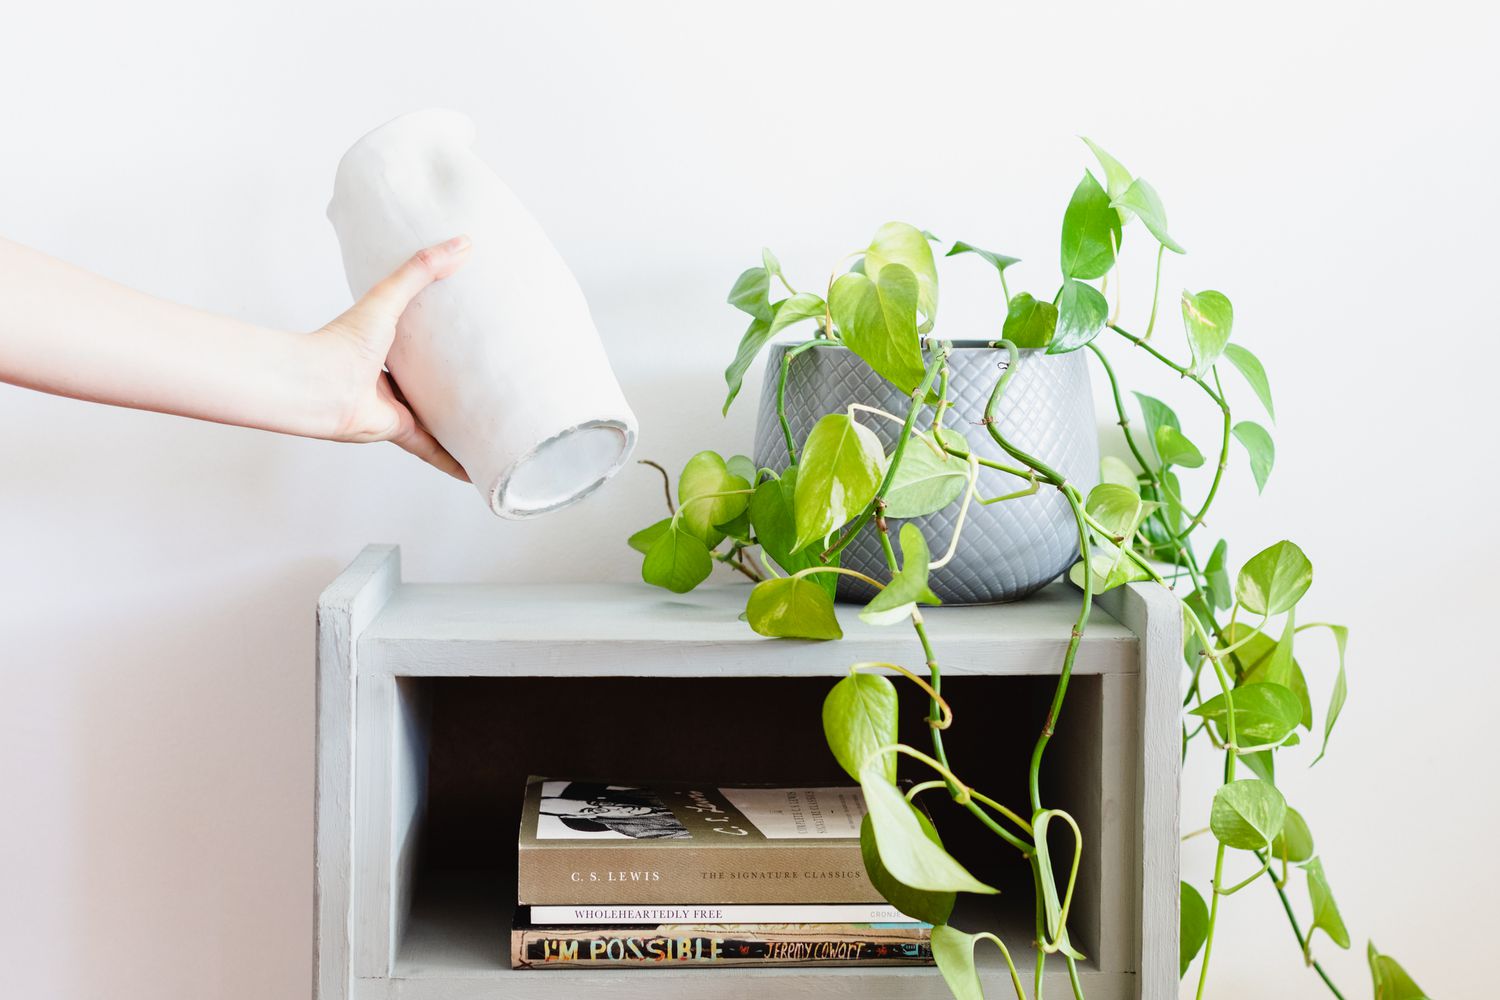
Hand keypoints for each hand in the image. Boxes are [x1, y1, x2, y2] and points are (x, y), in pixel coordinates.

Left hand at [311, 235, 472, 479]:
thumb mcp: (389, 297)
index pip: (423, 341)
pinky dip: (455, 461)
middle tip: (495, 378)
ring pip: (437, 418)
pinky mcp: (402, 431)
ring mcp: (398, 406)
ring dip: (460, 423)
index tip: (473, 333)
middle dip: (459, 381)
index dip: (446, 337)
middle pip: (433, 381)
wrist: (319, 387)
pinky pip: (435, 449)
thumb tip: (464, 243)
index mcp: (388, 345)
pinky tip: (477, 469)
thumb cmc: (343, 342)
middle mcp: (393, 378)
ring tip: (495, 423)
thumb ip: (422, 270)